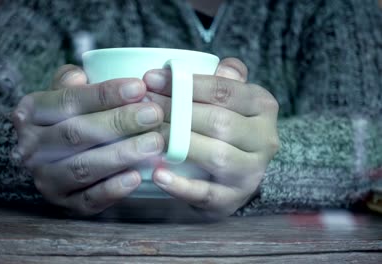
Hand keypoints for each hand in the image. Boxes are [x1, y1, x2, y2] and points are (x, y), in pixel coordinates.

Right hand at [12, 65, 164, 215]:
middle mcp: (31, 148)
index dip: (105, 94)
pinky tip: (136, 177)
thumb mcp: (63, 93)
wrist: (54, 158)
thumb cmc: (69, 118)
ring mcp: (46, 178)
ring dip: (121, 155)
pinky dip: (112, 190)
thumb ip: (71, 81)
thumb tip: (82, 77)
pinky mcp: (64, 203)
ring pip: (82, 168)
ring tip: (154, 143)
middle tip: (153, 114)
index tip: (139, 87)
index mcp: (31, 113)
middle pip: (76, 134)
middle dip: (119, 123)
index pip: (68, 101)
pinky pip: (88, 199)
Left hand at [143, 58, 279, 217]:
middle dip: (176, 112)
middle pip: (219, 122)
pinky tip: (158, 175)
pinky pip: (206, 194)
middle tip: (142, 106)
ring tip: (147, 135)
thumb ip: (224, 79)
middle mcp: (264, 140)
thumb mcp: (232, 98)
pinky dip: (181, 186)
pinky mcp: (232, 200)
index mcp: (262, 106)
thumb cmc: (226, 125)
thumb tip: (219, 65)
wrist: (238, 172)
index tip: (151, 79)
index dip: (187, 83)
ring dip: (179, 144)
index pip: (224, 91)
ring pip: (217, 156)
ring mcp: (250, 173)